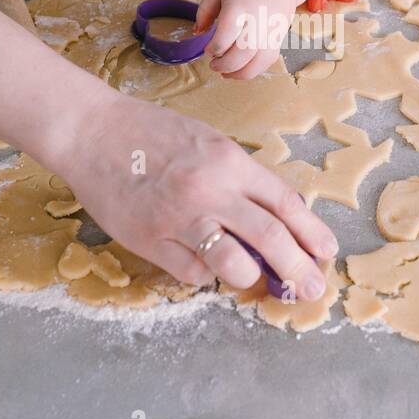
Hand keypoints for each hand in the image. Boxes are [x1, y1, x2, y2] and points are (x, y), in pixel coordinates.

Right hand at [60, 91, 337, 297]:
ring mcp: (178, 218)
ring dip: (250, 276)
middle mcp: (209, 190)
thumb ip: (241, 177)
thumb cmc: (153, 134)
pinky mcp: (150, 240)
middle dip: (298, 268)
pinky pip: (193, 272)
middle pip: (270, 238)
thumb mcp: (208, 142)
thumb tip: (277, 217)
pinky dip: (205, 274)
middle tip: (311, 287)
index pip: (285, 203)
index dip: (312, 232)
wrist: (92, 131)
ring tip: (253, 277)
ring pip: (233, 265)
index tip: (327, 252)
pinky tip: (204, 263)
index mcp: (229, 161)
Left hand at [196, 0, 305, 78]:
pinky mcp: (279, 37)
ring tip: (226, 73)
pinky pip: (268, 61)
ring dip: (239, 74)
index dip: (213, 49)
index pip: (225, 37)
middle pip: (241, 54)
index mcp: (238, 7)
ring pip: (256, 63)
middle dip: (224, 65)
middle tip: (213, 65)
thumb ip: (205, 11)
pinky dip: (254, 69)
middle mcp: (256, 21)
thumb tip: (197, 33)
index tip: (208, 49)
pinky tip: (242, 68)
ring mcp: (270, 31)